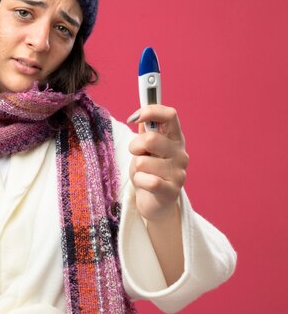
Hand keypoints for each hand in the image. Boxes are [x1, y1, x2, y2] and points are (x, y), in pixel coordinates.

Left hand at [127, 105, 188, 222]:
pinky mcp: (172, 190)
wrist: (155, 202)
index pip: (169, 115)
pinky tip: (145, 184)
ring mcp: (178, 172)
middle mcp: (180, 153)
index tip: (133, 118)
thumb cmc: (149, 170)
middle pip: (150, 139)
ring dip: (136, 168)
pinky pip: (147, 180)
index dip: (150, 111)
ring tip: (144, 173)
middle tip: (137, 154)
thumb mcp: (145, 147)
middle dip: (135, 146)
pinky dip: (139, 181)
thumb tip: (141, 112)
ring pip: (142, 162)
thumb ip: (146, 129)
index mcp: (174, 138)